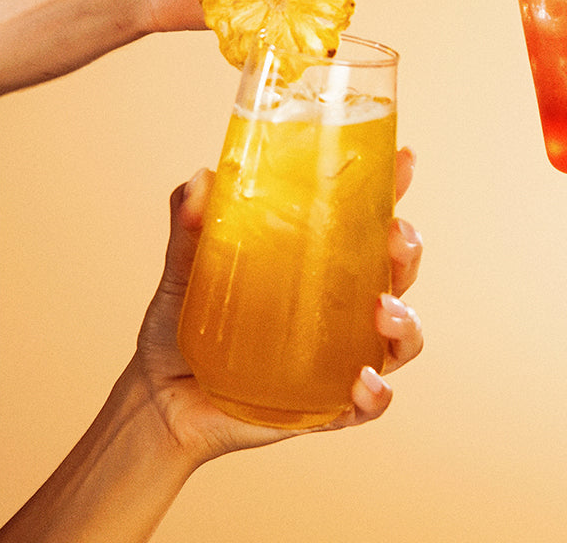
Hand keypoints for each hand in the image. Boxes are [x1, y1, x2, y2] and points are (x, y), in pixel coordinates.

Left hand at [134, 149, 423, 464]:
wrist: (158, 401)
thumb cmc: (182, 326)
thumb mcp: (186, 268)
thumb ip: (191, 224)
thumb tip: (199, 180)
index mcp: (319, 262)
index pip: (367, 219)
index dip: (392, 188)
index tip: (404, 161)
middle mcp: (341, 305)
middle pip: (398, 272)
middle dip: (408, 251)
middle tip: (396, 235)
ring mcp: (340, 355)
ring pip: (400, 336)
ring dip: (406, 321)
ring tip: (383, 310)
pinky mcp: (327, 404)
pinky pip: (368, 404)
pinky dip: (375, 394)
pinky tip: (363, 382)